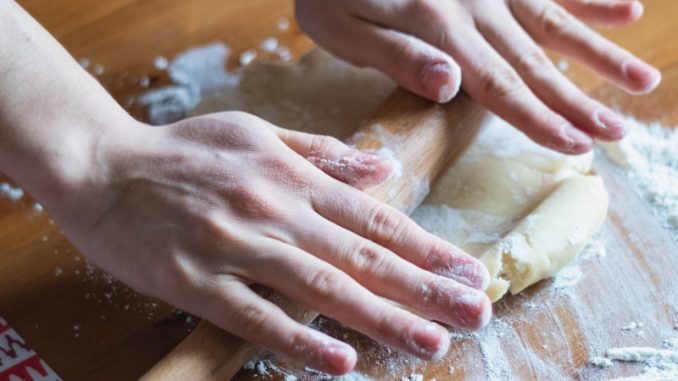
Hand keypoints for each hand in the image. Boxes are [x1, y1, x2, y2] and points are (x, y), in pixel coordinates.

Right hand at [49, 112, 490, 374]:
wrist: (101, 165)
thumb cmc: (183, 150)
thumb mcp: (258, 133)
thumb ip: (324, 154)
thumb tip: (383, 168)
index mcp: (291, 176)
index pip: (373, 218)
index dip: (425, 246)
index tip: (467, 270)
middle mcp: (274, 210)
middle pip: (361, 255)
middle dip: (424, 286)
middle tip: (475, 311)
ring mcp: (237, 247)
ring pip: (320, 287)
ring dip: (381, 317)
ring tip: (430, 341)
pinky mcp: (197, 283)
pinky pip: (256, 317)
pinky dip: (300, 338)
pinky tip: (341, 361)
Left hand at [295, 0, 660, 153]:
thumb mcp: (344, 30)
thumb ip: (398, 57)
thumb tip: (452, 87)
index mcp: (439, 31)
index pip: (496, 86)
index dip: (537, 118)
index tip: (575, 146)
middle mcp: (475, 7)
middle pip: (535, 62)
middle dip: (577, 101)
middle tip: (619, 134)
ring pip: (555, 23)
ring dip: (599, 54)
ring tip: (641, 82)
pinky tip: (628, 7)